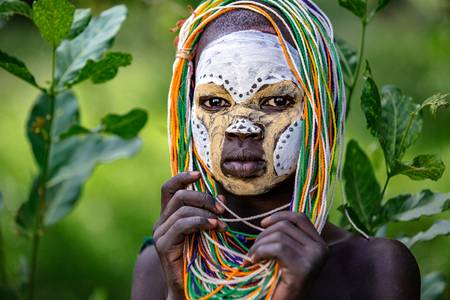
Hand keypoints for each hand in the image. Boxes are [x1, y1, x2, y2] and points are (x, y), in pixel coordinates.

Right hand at [153, 172, 225, 298]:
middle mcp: (161, 222)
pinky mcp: (163, 245)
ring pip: (182, 210)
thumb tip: (222, 198)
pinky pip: (182, 225)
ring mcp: (160, 233)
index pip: (168, 189)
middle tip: (221, 210)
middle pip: (179, 196)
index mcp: (169, 216)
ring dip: (205, 213)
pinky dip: (199, 222)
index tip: (199, 175)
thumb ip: (211, 214)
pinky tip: (212, 227)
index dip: (182, 177)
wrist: (189, 288)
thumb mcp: (207, 231)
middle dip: (203, 198)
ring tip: (221, 224)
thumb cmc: (199, 258)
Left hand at [249, 212, 328, 299]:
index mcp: (319, 243)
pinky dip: (261, 252)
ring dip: (259, 245)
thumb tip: (269, 220)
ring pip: (279, 236)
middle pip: (286, 226)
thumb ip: (287, 237)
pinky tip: (255, 261)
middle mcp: (321, 248)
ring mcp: (314, 257)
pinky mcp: (303, 267)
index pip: (300, 218)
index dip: (279, 216)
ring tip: (252, 257)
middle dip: (264, 235)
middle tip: (253, 249)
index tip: (263, 223)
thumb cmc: (283, 281)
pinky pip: (276, 248)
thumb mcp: (289, 254)